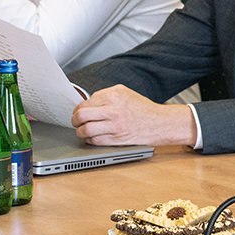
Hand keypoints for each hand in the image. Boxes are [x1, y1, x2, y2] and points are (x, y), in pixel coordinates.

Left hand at [71, 85, 196, 146]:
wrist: (159, 123)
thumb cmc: (142, 108)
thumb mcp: (125, 93)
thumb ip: (106, 95)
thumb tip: (88, 103)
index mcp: (113, 96)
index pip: (85, 103)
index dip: (77, 109)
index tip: (78, 112)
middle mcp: (113, 110)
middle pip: (81, 115)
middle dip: (75, 120)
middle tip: (76, 121)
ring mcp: (114, 126)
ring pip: (85, 130)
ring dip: (80, 131)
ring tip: (82, 130)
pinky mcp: (117, 139)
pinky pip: (94, 141)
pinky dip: (89, 140)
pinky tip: (92, 137)